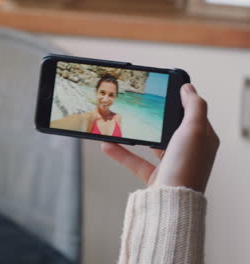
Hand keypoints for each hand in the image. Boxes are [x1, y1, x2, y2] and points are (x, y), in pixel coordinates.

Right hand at [101, 84, 218, 192]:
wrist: (171, 202)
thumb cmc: (186, 166)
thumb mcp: (194, 130)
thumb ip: (193, 106)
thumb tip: (188, 88)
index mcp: (203, 139)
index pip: (192, 114)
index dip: (179, 101)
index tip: (162, 91)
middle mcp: (188, 151)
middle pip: (169, 128)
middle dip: (152, 117)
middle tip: (137, 105)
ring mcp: (171, 164)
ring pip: (150, 144)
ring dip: (133, 134)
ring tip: (118, 122)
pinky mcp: (155, 176)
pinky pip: (136, 160)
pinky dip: (121, 153)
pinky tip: (106, 144)